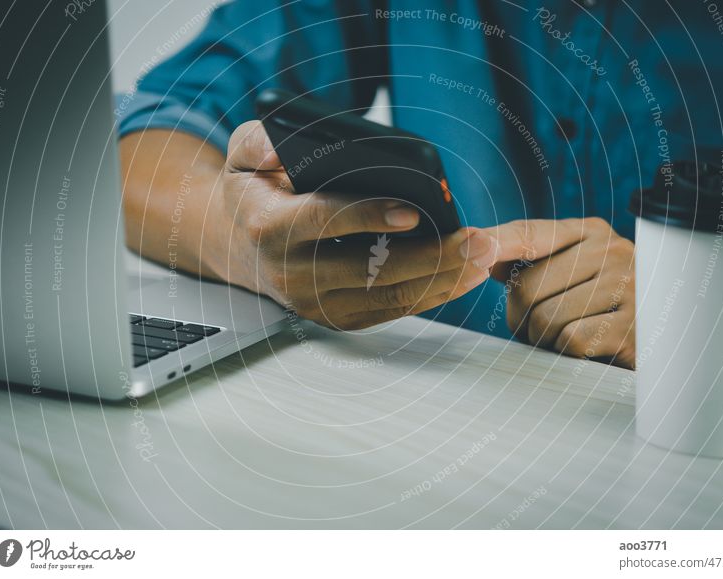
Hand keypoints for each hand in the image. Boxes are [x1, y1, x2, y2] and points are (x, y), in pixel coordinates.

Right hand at [207, 121, 491, 329]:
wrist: (240, 245)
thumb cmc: (254, 193)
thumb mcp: (242, 154)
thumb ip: (256, 142)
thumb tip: (279, 148)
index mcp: (271, 226)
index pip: (323, 220)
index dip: (367, 216)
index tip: (412, 211)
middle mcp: (291, 274)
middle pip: (370, 270)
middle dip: (430, 257)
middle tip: (477, 241)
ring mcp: (315, 302)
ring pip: (386, 297)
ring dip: (441, 280)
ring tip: (482, 259)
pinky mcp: (335, 317)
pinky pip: (388, 311)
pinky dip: (429, 296)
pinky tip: (461, 277)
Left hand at [485, 218, 634, 367]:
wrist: (669, 340)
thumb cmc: (605, 306)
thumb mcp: (574, 272)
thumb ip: (532, 260)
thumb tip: (478, 249)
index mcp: (591, 232)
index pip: (529, 234)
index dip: (494, 243)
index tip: (471, 248)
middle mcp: (611, 251)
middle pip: (525, 288)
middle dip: (520, 319)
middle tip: (540, 327)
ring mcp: (627, 286)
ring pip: (544, 319)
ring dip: (543, 339)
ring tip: (565, 337)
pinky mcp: (634, 327)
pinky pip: (569, 341)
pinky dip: (567, 352)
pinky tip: (588, 349)